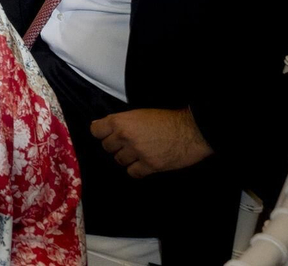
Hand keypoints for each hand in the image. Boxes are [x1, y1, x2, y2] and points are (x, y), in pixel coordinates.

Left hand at [90, 108, 213, 177]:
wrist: (191, 130)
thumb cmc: (168, 119)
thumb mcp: (140, 114)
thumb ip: (121, 122)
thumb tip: (102, 126)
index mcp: (122, 121)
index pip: (96, 130)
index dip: (101, 132)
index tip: (106, 134)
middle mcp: (126, 137)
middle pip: (107, 147)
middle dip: (116, 146)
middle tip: (128, 143)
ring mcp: (137, 152)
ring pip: (119, 160)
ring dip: (127, 158)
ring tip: (138, 152)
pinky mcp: (150, 165)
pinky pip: (133, 172)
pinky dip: (137, 170)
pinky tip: (144, 164)